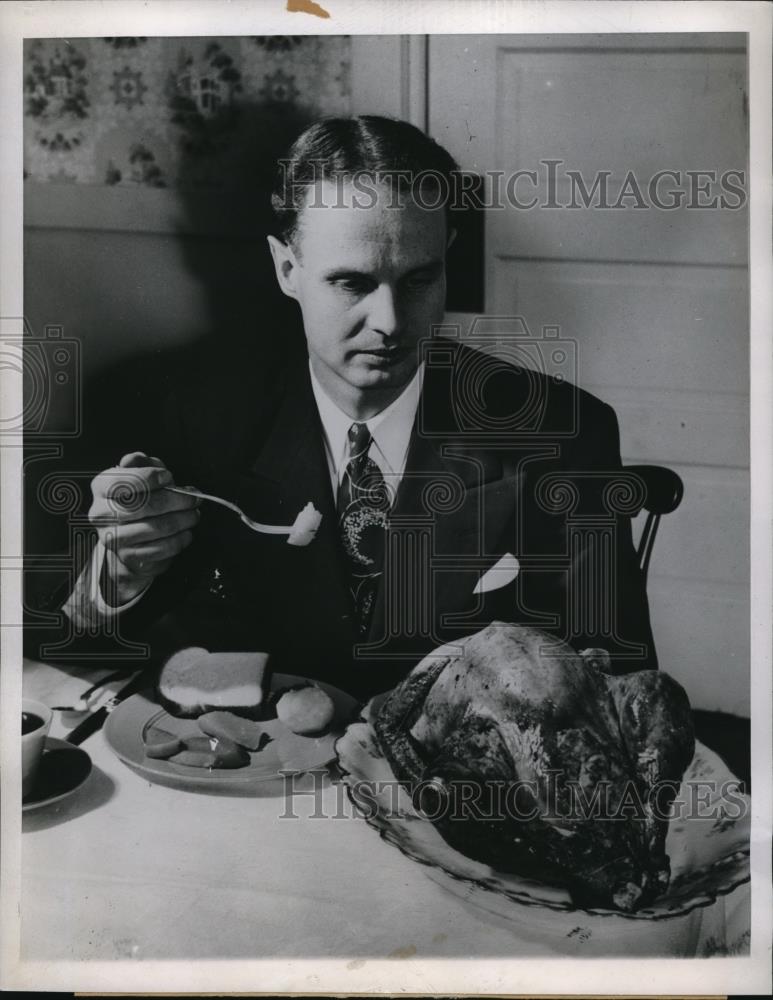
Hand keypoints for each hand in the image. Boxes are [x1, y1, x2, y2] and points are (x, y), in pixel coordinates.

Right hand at [88, 452, 200, 606]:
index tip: (170, 478)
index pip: (123, 481)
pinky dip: (179, 540)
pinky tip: (186, 533)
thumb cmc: (139, 500)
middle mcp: (101, 513)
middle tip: (194, 499)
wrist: (130, 538)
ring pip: (155, 528)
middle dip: (176, 501)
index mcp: (101, 487)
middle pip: (143, 506)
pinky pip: (160, 549)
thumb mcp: (141, 475)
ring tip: (194, 515)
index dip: (150, 478)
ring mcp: (112, 537)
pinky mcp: (127, 556)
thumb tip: (134, 459)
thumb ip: (141, 464)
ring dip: (182, 521)